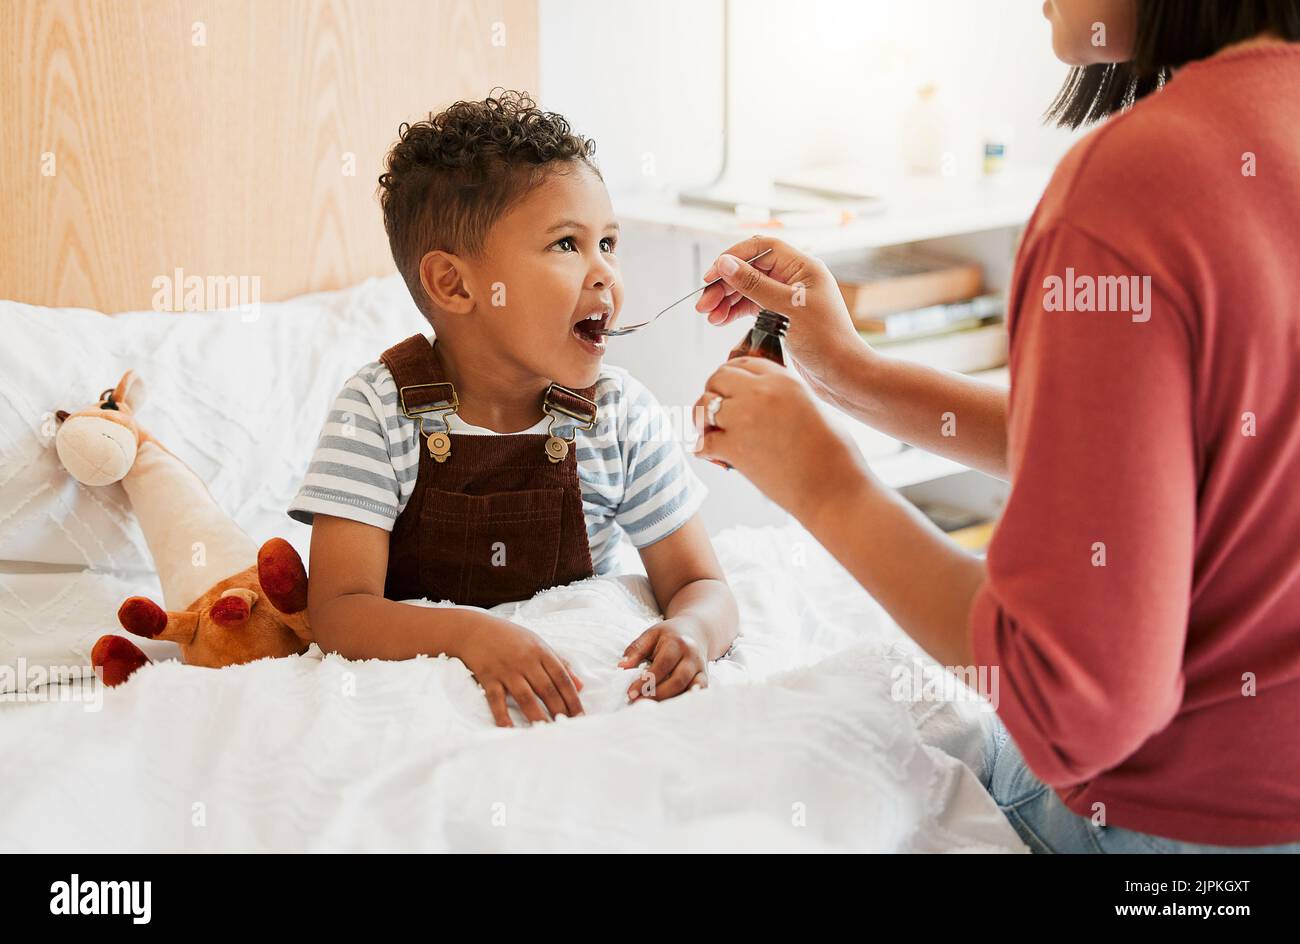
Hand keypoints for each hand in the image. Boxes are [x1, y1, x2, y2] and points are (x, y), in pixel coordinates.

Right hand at [458, 618, 583, 726]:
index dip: (572, 698)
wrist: (474, 629)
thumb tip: (580, 685)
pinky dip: (502, 715)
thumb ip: (560, 663)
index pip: (561, 677)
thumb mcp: (537, 643)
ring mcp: (506, 669)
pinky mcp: (488, 677)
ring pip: (525, 696)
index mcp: (540, 651)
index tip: (580, 716)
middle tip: (567, 728)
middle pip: (546, 688)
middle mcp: (525, 660)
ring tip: (546, 732)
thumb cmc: (509, 637)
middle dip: (559, 710)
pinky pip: (496, 699)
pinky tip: (510, 729)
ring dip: (537, 715)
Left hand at [619, 619, 708, 701]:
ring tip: (652, 709)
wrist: (696, 630)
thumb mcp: (651, 635)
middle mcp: (692, 657)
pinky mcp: (705, 678)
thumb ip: (636, 650)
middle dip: (657, 695)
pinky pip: (698, 694)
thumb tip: (622, 666)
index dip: (647, 681)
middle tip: (638, 703)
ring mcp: (701, 669)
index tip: (631, 693)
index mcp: (677, 643)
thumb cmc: (669, 635)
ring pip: (690, 689)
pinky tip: (670, 709)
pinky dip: (685, 702)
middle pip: (678, 680)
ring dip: (671, 701)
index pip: (662, 665)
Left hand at [692, 357, 872, 519]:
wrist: (834, 488)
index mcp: (783, 380)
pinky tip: (709, 455)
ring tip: (711, 432)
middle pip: (717, 378)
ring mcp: (744, 419)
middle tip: (718, 412)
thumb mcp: (813, 407)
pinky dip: (702, 449)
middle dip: (714, 392)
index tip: (730, 390)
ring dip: (703, 419)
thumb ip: (786, 396)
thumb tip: (764, 400)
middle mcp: (760, 393)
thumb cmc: (833, 453)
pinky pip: (702, 442)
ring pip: (703, 406)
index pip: (743, 363)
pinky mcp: (734, 448)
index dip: (732, 376)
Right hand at [694, 235, 866, 397]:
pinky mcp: (782, 317)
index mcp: (803, 267)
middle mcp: (795, 278)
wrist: (843, 375)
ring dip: (726, 300)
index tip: (711, 276)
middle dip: (725, 284)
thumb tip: (725, 264)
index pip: (761, 248)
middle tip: (703, 304)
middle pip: (750, 269)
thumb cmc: (827, 341)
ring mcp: (788, 298)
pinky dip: (735, 312)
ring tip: (709, 316)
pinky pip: (752, 307)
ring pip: (748, 289)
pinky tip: (720, 320)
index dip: (733, 258)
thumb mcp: (789, 309)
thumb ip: (755, 285)